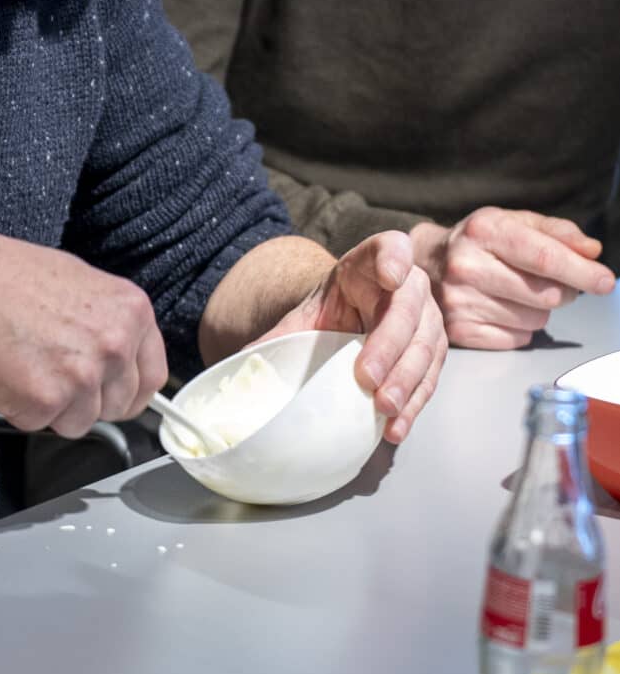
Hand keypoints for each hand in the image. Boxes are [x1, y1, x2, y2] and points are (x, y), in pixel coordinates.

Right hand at [0, 222, 167, 437]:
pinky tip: (10, 373)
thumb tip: (121, 358)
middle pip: (119, 406)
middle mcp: (116, 345)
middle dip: (88, 400)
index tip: (112, 394)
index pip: (152, 378)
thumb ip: (112, 324)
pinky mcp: (46, 401)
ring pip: (82, 422)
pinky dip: (22, 409)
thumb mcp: (83, 285)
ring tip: (28, 366)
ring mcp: (83, 376)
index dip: (128, 391)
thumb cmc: (9, 276)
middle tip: (53, 371)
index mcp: (132, 313)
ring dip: (55, 407)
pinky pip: (43, 425)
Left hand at [261, 230, 446, 443]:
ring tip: (384, 407)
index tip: (389, 275)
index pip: (391, 248)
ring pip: (424, 347)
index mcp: (373, 263)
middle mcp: (408, 285)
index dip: (394, 259)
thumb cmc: (330, 314)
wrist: (350, 324)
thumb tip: (242, 366)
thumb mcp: (305, 315)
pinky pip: (429, 378)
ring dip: (405, 381)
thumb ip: (278, 336)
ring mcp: (426, 319)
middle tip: (368, 378)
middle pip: (407, 309)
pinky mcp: (432, 352)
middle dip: (389, 345)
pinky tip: (396, 425)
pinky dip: (413, 404)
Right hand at [411, 209, 614, 348]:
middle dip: (564, 290)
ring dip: (539, 310)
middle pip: (547, 294)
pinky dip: (520, 328)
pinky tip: (501, 309)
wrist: (424, 263)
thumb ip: (556, 232)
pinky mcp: (459, 331)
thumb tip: (591, 251)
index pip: (544, 257)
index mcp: (483, 230)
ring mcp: (460, 302)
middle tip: (552, 282)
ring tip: (515, 293)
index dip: (582, 271)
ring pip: (537, 320)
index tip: (605, 281)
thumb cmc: (478, 242)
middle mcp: (466, 266)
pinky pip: (518, 339)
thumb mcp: (513, 221)